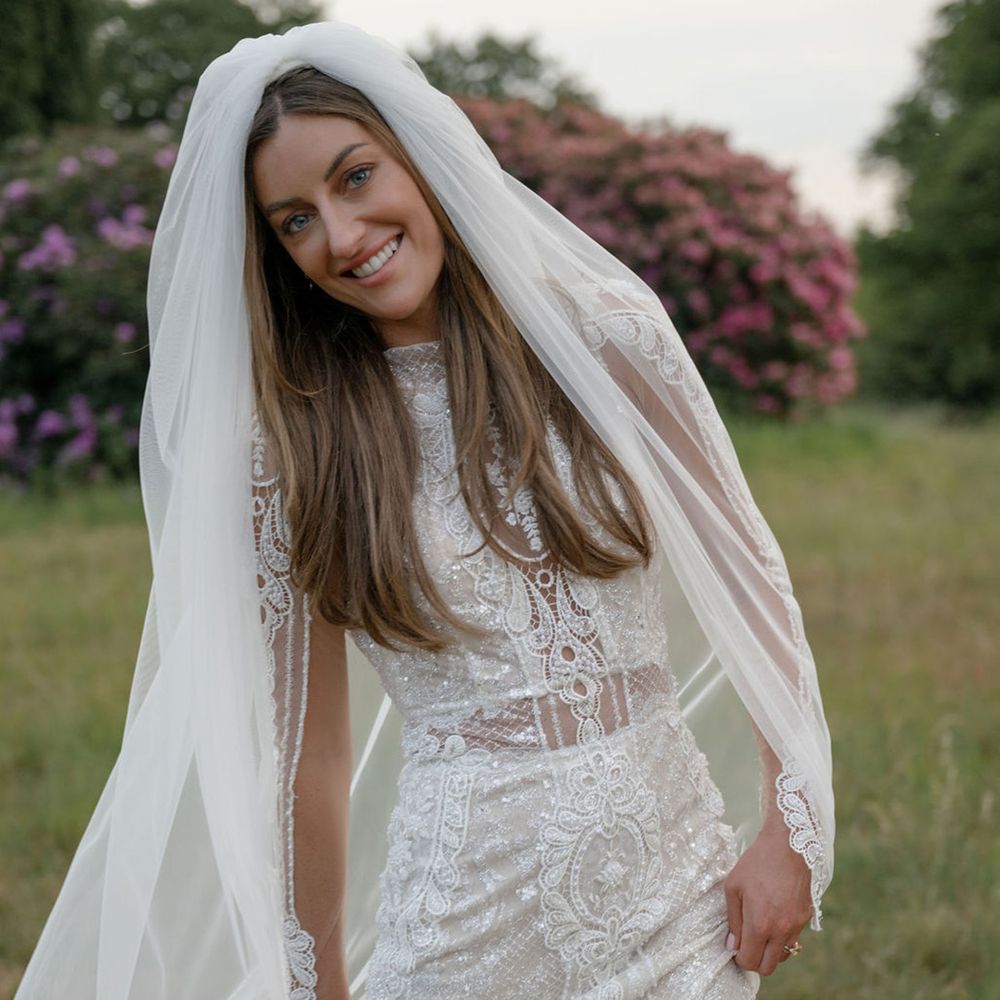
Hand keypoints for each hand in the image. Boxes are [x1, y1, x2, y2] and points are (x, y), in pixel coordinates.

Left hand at [723, 819, 812, 976]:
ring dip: (770, 950)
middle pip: (768, 967)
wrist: (787, 845)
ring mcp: (796, 925)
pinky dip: (782, 937)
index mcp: (760, 924)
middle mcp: (781, 930)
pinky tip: (774, 918)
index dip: (739, 958)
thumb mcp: (733, 886)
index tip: (735, 946)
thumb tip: (732, 946)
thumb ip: (733, 920)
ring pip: (783, 955)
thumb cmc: (755, 863)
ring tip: (760, 930)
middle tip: (747, 942)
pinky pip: (793, 939)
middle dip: (755, 959)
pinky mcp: (806, 917)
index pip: (750, 961)